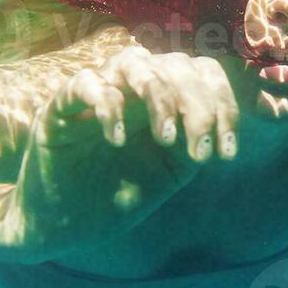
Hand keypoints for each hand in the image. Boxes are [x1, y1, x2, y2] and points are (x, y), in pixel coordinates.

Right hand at [18, 47, 238, 255]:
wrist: (64, 226)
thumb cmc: (117, 194)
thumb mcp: (169, 171)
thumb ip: (195, 143)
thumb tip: (221, 126)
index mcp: (165, 97)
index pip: (203, 72)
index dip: (223, 103)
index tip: (227, 152)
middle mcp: (134, 86)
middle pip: (176, 63)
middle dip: (198, 104)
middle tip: (199, 152)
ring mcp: (98, 90)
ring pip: (134, 62)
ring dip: (159, 96)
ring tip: (166, 139)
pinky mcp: (60, 105)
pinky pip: (86, 84)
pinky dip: (108, 107)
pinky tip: (118, 140)